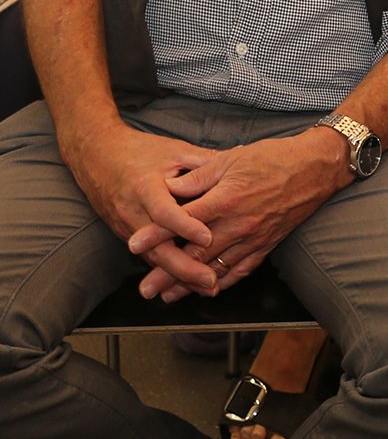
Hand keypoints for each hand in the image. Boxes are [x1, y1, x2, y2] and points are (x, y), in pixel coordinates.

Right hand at [65, 125, 221, 294]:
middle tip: (210, 281)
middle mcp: (133, 212)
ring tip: (206, 287)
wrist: (96, 156)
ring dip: (178, 275)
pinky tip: (189, 281)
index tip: (208, 237)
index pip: (165, 212)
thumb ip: (204, 162)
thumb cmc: (140, 151)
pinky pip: (149, 256)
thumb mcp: (174, 151)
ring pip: (153, 258)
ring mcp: (127, 227)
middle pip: (156, 248)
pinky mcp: (127, 235)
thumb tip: (240, 159)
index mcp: (145, 187)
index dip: (186, 226)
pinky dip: (168, 270)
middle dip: (184, 268)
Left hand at [130, 129, 348, 300]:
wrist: (315, 168)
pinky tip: (208, 290)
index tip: (134, 245)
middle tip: (145, 289)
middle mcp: (238, 224)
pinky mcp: (266, 245)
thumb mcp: (230, 159)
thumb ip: (198, 177)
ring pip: (215, 268)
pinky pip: (241, 270)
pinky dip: (222, 282)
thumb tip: (169, 188)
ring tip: (167, 296)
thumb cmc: (273, 159)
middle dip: (166, 273)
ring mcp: (253, 238)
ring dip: (189, 284)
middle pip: (195, 255)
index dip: (156, 234)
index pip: (182, 221)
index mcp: (226, 199)